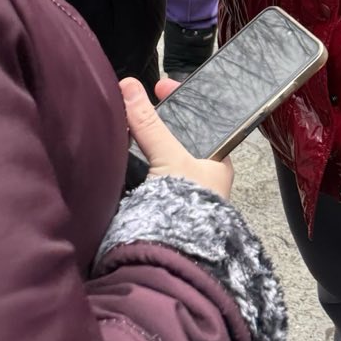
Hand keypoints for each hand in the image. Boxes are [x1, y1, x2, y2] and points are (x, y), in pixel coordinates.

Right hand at [121, 77, 233, 199]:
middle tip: (137, 103)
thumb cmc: (189, 207)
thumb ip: (149, 123)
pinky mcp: (163, 205)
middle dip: (157, 121)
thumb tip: (129, 87)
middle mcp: (202, 174)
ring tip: (126, 124)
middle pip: (178, 136)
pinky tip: (122, 154)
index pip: (202, 118)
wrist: (175, 255)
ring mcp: (182, 190)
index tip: (161, 85)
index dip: (182, 98)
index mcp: (218, 160)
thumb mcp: (170, 156)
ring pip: (161, 155)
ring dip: (145, 143)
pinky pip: (147, 175)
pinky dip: (135, 164)